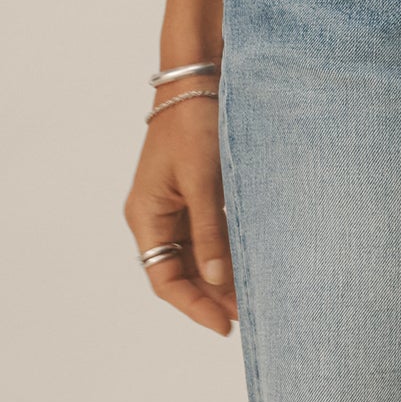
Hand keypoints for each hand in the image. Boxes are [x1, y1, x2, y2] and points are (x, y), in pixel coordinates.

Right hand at [123, 97, 239, 333]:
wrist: (201, 75)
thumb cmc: (194, 122)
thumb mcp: (203, 179)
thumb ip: (209, 231)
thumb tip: (215, 280)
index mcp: (146, 215)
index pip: (165, 279)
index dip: (194, 306)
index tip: (225, 325)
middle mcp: (157, 215)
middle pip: (181, 271)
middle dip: (212, 295)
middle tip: (249, 315)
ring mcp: (176, 204)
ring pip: (197, 255)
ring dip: (221, 276)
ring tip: (254, 297)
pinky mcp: (197, 191)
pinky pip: (209, 233)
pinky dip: (227, 250)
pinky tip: (250, 262)